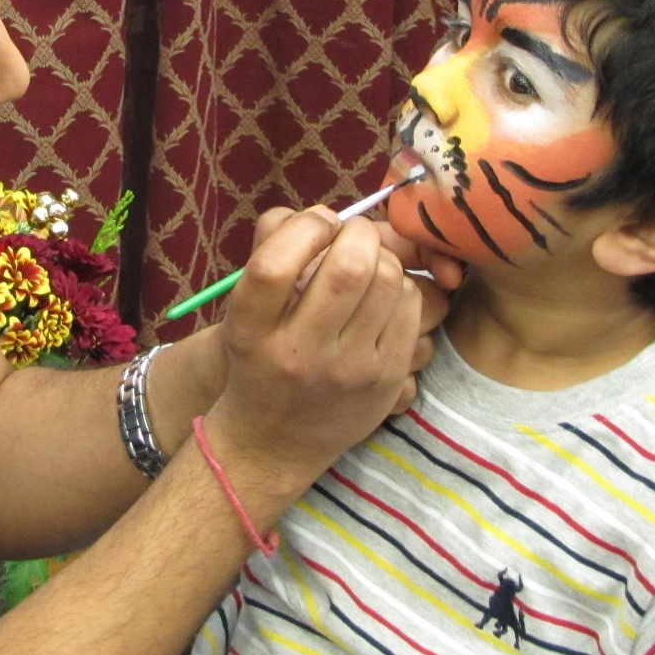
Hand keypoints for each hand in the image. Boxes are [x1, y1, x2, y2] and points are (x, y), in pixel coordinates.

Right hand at [247, 207, 455, 370]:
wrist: (271, 441)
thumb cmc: (260, 355)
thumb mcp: (244, 308)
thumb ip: (273, 245)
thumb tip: (327, 213)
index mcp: (251, 330)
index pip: (274, 266)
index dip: (305, 228)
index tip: (318, 222)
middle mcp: (297, 354)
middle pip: (347, 268)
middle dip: (358, 232)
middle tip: (353, 233)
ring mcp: (346, 371)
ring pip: (388, 280)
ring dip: (382, 256)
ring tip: (367, 263)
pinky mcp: (385, 380)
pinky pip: (410, 306)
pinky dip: (399, 286)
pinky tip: (381, 296)